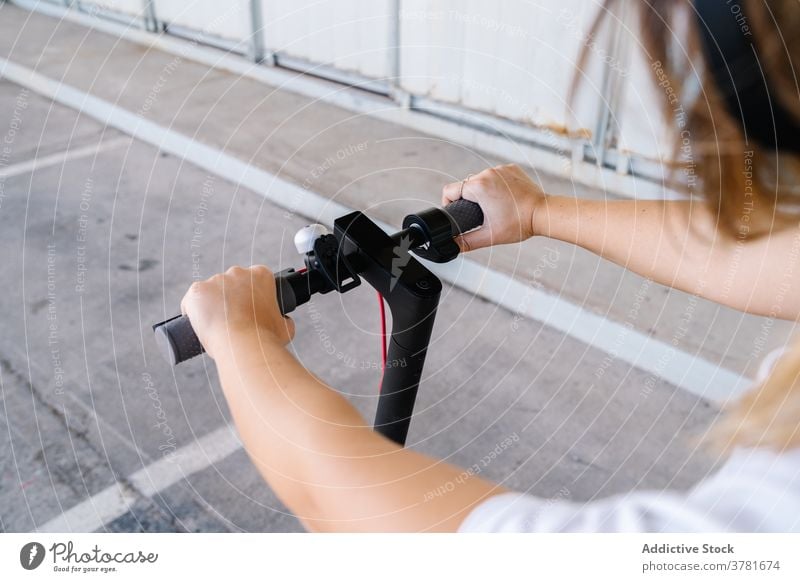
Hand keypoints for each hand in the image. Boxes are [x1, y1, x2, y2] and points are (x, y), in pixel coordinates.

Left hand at [180, 265, 294, 358]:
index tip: (249, 309)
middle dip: (230, 298)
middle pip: (231, 282)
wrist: (243, 346)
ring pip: (211, 291)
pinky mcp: (197, 291)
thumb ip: (285, 321)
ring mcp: (215, 280)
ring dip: (212, 305)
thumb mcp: (286, 328)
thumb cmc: (265, 338)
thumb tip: (285, 322)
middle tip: (233, 320)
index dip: (251, 294)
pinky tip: (198, 323)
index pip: (254, 279)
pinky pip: (192, 300)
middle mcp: (238, 272)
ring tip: (217, 327)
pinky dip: (193, 311)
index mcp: (261, 275)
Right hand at [442, 164, 545, 251]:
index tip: (458, 212)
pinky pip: (496, 175)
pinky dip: (496, 185)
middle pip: (466, 186)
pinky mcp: (511, 168)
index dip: (449, 203)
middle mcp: (487, 173)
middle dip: (469, 200)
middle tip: (481, 215)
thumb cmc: (519, 224)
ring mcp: (500, 169)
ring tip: (495, 207)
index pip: (450, 191)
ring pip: (481, 180)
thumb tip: (452, 246)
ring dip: (483, 192)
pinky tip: (505, 198)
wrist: (543, 213)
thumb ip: (466, 242)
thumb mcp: (489, 236)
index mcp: (478, 187)